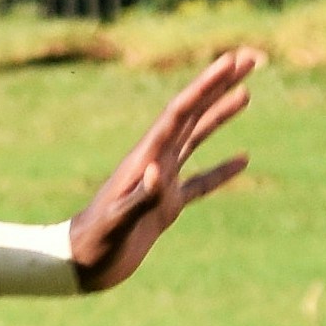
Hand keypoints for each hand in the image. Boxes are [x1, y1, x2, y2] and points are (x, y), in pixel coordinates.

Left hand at [68, 50, 258, 290]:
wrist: (79, 265)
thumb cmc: (93, 244)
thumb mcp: (116, 223)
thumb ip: (138, 199)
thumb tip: (157, 171)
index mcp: (145, 159)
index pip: (180, 113)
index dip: (206, 86)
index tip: (229, 62)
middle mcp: (155, 162)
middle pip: (192, 114)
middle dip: (218, 86)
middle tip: (247, 60)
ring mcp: (161, 181)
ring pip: (197, 139)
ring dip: (220, 115)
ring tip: (246, 93)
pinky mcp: (165, 204)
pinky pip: (200, 182)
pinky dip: (222, 171)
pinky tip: (243, 160)